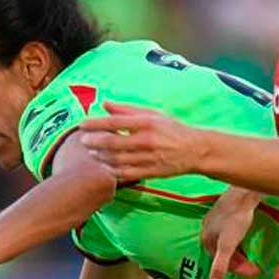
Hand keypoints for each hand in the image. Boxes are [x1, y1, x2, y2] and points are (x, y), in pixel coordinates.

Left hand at [78, 103, 206, 181]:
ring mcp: (149, 158)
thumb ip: (127, 110)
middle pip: (113, 143)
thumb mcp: (153, 114)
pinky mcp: (151, 172)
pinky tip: (105, 166)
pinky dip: (112, 170)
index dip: (96, 124)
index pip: (115, 123)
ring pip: (117, 160)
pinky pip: (126, 174)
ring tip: (91, 153)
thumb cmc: (172, 129)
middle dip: (94, 142)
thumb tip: (105, 104)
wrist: (195, 150)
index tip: (82, 125)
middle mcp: (147, 140)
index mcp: (147, 123)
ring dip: (100, 157)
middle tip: (83, 141)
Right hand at [200, 188, 263, 278]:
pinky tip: (248, 241)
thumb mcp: (227, 245)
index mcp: (206, 239)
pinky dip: (240, 241)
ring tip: (253, 257)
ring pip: (229, 243)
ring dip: (241, 252)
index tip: (254, 272)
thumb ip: (221, 265)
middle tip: (256, 267)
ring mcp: (217, 220)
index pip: (221, 261)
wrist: (243, 194)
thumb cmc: (235, 219)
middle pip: (225, 252)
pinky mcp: (227, 213)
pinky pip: (232, 233)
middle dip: (240, 262)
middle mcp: (208, 230)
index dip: (238, 269)